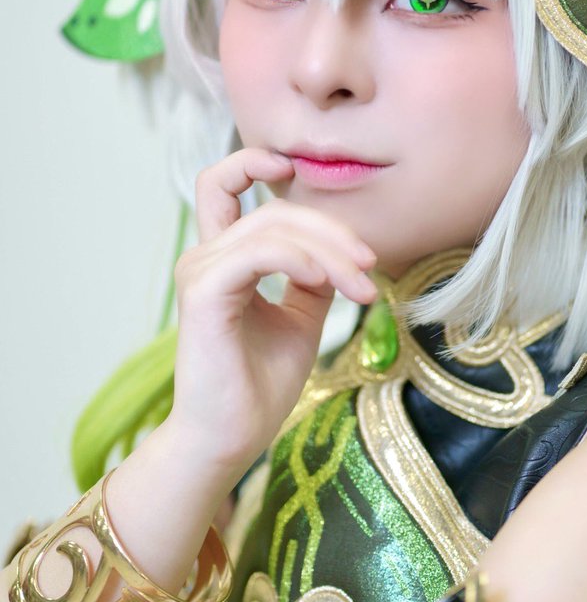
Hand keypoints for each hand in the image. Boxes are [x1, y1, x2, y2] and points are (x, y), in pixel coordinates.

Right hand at [168, 147, 376, 477]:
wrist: (231, 439)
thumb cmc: (259, 385)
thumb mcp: (301, 318)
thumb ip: (313, 278)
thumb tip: (343, 252)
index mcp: (221, 260)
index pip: (222, 187)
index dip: (251, 162)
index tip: (291, 166)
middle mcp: (204, 258)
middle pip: (275, 210)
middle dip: (333, 231)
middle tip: (370, 267)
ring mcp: (200, 272)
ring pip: (274, 228)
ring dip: (329, 251)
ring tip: (362, 287)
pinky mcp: (203, 294)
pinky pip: (259, 253)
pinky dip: (300, 260)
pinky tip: (325, 282)